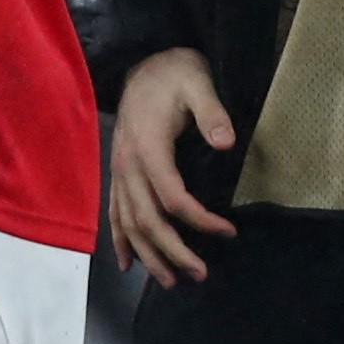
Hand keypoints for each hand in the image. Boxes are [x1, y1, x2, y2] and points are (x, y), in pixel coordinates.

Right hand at [109, 48, 239, 286]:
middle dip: (172, 251)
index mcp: (148, 147)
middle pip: (146, 219)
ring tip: (171, 281)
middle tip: (200, 274)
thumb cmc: (173, 73)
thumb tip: (226, 142)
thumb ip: (212, 112)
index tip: (229, 232)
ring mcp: (118, 171)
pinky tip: (128, 264)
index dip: (200, 221)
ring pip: (127, 223)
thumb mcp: (197, 82)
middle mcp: (127, 165)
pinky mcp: (118, 173)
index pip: (172, 197)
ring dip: (148, 254)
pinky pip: (114, 213)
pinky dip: (120, 240)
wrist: (142, 62)